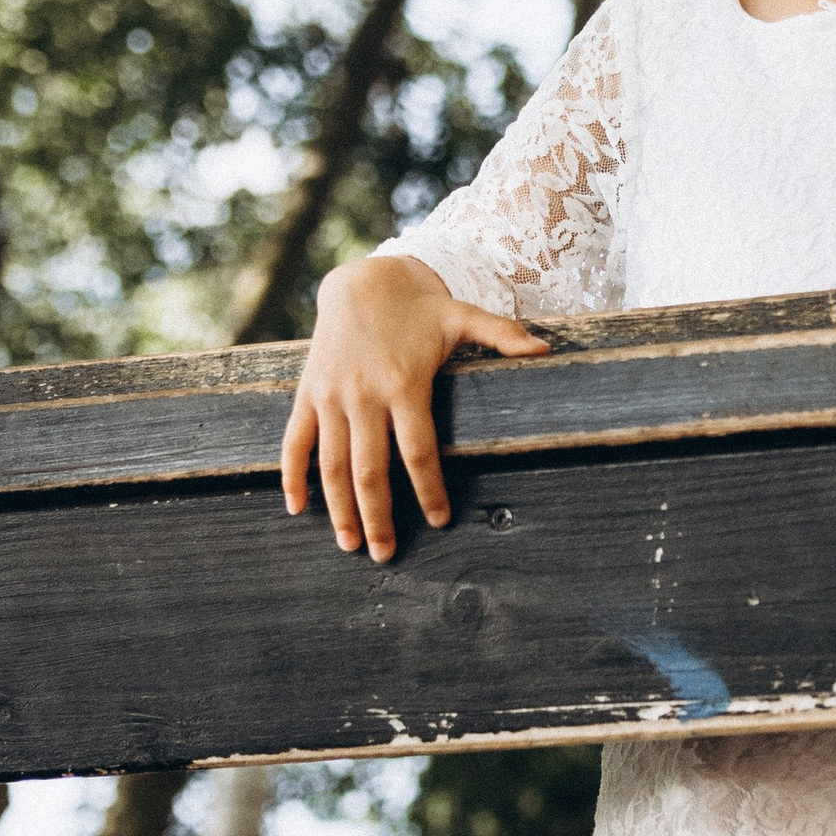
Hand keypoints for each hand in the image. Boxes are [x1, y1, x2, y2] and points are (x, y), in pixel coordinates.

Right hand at [281, 254, 545, 560]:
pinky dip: (290, 475)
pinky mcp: (308, 393)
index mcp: (404, 384)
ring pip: (330, 464)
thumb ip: (502, 335)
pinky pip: (294, 440)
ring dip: (338, 508)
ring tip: (348, 544)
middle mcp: (364, 395)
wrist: (362, 280)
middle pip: (369, 470)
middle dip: (377, 516)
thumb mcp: (462, 315)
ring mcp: (331, 396)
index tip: (439, 521)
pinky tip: (296, 508)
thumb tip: (545, 350)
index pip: (418, 451)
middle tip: (385, 554)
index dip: (429, 489)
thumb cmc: (419, 306)